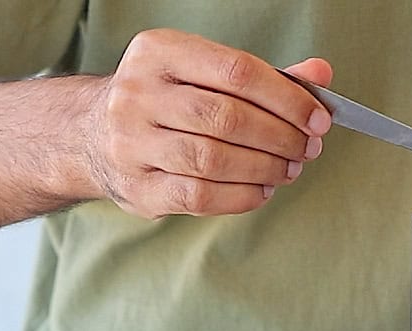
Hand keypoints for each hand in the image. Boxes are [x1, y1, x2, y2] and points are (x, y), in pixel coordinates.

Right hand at [86, 30, 333, 218]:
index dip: (286, 98)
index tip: (318, 119)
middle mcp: (139, 93)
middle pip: (227, 117)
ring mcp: (133, 143)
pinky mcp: (138, 187)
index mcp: (159, 51)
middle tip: (308, 150)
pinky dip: (241, 197)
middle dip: (280, 137)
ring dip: (264, 168)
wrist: (90, 135)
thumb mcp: (203, 75)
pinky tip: (262, 191)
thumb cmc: (165, 103)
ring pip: (214, 159)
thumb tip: (321, 75)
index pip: (236, 71)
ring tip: (289, 171)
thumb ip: (261, 78)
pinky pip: (200, 196)